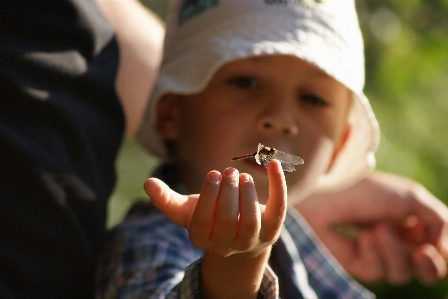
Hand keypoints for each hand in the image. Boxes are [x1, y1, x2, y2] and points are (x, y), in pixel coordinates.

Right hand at [144, 160, 286, 298]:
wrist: (239, 236)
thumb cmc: (209, 217)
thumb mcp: (186, 210)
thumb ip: (166, 199)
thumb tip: (148, 183)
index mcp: (202, 238)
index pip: (203, 221)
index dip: (209, 196)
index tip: (213, 174)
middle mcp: (227, 245)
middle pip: (228, 221)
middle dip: (229, 193)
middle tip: (229, 172)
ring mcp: (251, 240)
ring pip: (252, 221)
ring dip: (248, 194)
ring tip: (242, 175)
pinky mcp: (272, 231)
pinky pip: (278, 209)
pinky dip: (278, 185)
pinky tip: (275, 164)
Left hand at [296, 171, 447, 284]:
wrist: (325, 194)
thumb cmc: (366, 191)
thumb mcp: (412, 199)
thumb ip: (440, 223)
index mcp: (413, 223)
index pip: (439, 250)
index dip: (443, 253)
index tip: (436, 247)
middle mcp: (398, 240)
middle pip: (427, 272)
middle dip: (429, 266)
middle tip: (422, 253)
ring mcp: (378, 254)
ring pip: (403, 273)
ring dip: (394, 252)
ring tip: (377, 229)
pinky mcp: (358, 264)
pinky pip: (378, 272)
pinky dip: (374, 254)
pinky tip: (363, 237)